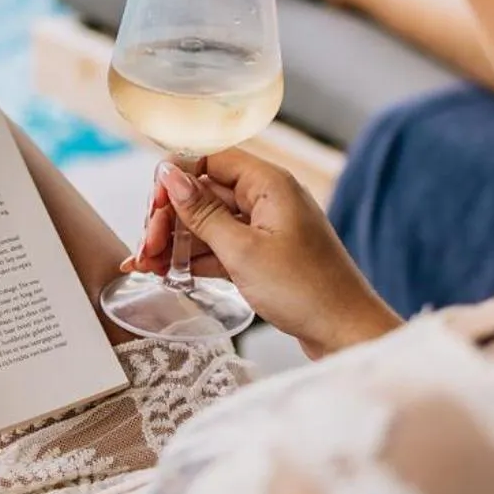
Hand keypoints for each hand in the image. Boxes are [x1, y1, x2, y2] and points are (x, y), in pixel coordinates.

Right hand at [122, 151, 399, 357]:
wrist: (346, 333)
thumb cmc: (306, 290)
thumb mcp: (242, 250)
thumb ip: (202, 212)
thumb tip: (169, 174)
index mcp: (268, 184)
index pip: (209, 160)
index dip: (175, 180)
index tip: (153, 208)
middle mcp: (267, 199)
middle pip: (204, 193)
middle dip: (170, 218)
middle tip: (147, 248)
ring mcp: (265, 228)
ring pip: (208, 223)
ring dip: (177, 242)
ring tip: (147, 267)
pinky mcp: (264, 255)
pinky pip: (220, 247)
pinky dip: (195, 259)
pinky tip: (168, 273)